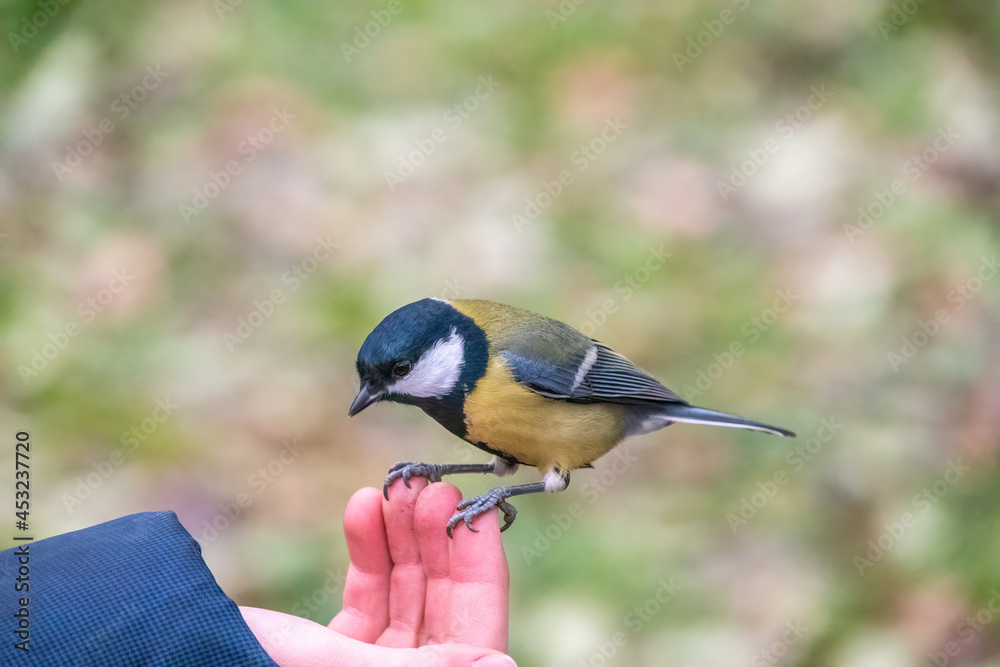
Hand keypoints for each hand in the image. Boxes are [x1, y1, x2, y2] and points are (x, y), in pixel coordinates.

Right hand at [241, 478, 515, 665]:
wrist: (180, 654)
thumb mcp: (345, 666)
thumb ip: (423, 664)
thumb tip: (502, 664)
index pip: (475, 623)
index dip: (478, 564)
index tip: (474, 509)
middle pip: (442, 599)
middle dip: (434, 537)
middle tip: (426, 485)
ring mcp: (375, 662)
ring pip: (406, 590)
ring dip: (401, 534)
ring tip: (393, 486)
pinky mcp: (341, 648)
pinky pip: (369, 593)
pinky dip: (368, 550)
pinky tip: (362, 507)